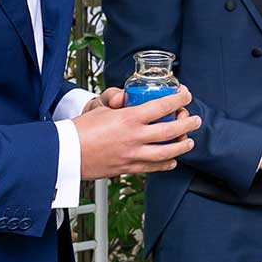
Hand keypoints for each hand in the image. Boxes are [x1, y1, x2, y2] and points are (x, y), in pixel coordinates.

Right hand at [74, 85, 198, 177]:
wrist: (66, 153)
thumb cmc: (81, 129)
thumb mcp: (101, 108)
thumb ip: (117, 101)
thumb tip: (125, 97)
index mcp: (129, 118)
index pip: (162, 105)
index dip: (178, 99)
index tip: (185, 94)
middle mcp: (135, 137)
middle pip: (170, 130)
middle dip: (187, 123)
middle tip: (195, 119)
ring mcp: (133, 154)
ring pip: (166, 152)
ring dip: (181, 146)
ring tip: (189, 142)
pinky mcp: (128, 167)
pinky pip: (153, 167)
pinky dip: (166, 164)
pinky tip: (172, 160)